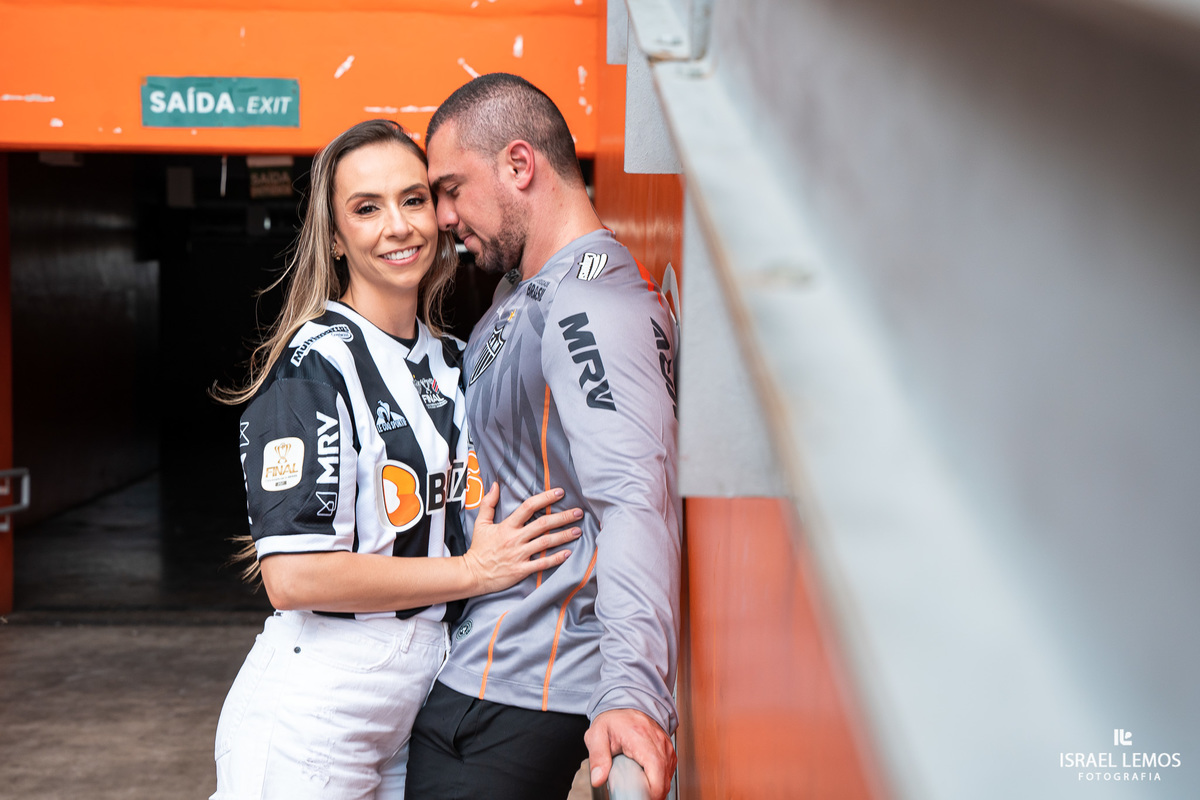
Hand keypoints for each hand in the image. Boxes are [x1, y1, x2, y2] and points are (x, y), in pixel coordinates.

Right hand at [462, 483, 582, 594]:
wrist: (472, 574)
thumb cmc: (478, 549)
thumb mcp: (480, 523)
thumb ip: (488, 503)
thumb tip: (495, 485)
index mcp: (507, 526)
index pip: (528, 507)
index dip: (545, 498)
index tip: (560, 493)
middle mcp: (515, 539)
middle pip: (543, 524)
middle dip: (562, 517)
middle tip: (578, 512)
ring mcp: (519, 555)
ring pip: (546, 543)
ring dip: (563, 536)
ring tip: (578, 530)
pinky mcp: (521, 570)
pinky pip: (542, 563)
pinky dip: (556, 559)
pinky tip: (568, 553)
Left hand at [585, 708, 675, 799]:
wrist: (626, 705)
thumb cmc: (613, 720)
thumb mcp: (597, 735)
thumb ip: (597, 758)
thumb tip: (598, 779)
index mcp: (641, 737)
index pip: (656, 768)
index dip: (652, 790)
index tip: (638, 796)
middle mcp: (658, 741)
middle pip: (665, 778)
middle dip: (652, 793)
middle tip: (634, 795)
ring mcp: (666, 746)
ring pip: (668, 777)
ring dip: (656, 788)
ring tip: (638, 786)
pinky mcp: (669, 750)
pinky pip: (668, 772)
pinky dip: (659, 780)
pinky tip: (646, 779)